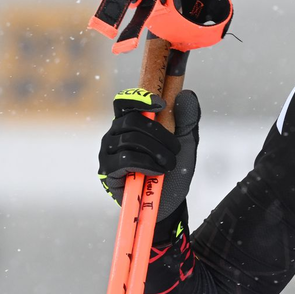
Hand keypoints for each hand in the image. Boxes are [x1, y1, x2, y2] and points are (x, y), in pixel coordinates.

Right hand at [98, 88, 200, 220]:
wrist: (171, 200)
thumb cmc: (175, 168)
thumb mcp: (186, 141)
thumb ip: (187, 118)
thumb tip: (186, 93)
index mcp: (131, 121)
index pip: (124, 101)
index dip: (140, 98)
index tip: (161, 104)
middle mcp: (115, 133)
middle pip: (132, 120)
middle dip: (160, 134)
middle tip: (175, 149)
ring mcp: (108, 152)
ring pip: (130, 139)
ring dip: (157, 152)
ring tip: (168, 165)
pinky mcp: (107, 171)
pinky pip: (125, 159)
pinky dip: (146, 164)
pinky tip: (156, 172)